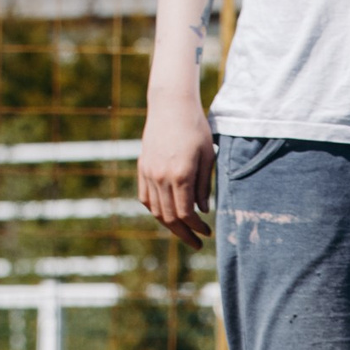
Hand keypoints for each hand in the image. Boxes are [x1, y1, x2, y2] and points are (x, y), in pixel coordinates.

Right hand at [141, 91, 217, 247]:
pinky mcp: (142, 168)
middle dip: (184, 234)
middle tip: (197, 243)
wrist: (170, 106)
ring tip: (184, 231)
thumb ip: (204, 186)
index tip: (207, 232)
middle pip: (170, 217)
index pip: (186, 213)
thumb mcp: (208, 156)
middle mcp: (161, 177)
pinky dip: (156, 210)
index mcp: (180, 174)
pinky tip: (167, 215)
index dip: (197, 227)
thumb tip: (203, 211)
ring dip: (170, 225)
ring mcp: (148, 173)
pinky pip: (146, 198)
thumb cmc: (195, 129)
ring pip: (156, 210)